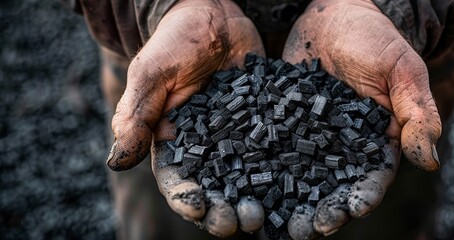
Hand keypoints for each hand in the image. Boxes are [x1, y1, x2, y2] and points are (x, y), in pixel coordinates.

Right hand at [105, 0, 264, 236]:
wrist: (215, 16)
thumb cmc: (176, 41)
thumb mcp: (153, 74)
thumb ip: (137, 116)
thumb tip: (117, 162)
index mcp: (174, 142)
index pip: (178, 181)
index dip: (187, 199)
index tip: (200, 207)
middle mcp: (208, 148)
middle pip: (215, 190)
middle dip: (224, 211)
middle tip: (242, 221)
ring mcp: (239, 139)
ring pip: (247, 180)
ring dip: (255, 201)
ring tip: (266, 214)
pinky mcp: (265, 126)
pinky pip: (276, 152)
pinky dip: (285, 173)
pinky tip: (296, 186)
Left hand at [283, 0, 441, 237]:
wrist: (336, 13)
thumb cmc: (375, 38)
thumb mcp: (402, 72)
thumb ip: (416, 114)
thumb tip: (430, 161)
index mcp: (377, 140)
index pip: (371, 177)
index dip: (361, 197)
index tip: (349, 211)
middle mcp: (343, 145)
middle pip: (333, 187)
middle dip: (321, 211)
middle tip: (304, 230)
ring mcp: (312, 136)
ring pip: (301, 176)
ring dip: (290, 201)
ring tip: (275, 221)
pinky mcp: (285, 123)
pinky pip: (275, 149)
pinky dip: (264, 170)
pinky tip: (248, 184)